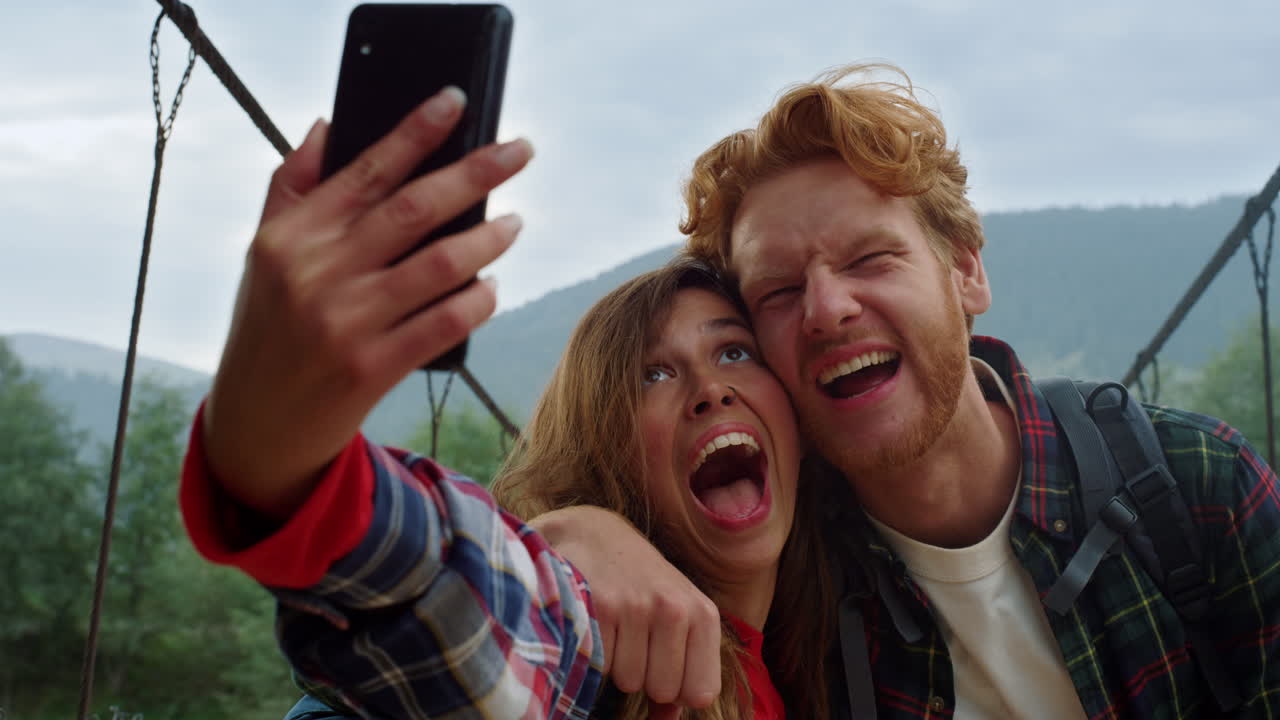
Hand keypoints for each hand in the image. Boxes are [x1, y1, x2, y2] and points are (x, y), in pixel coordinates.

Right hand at [203, 87, 532, 517]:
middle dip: (475, 173)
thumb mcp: (265, 254)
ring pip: (439, 265)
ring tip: (514, 222)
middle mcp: (318, 273)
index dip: (415, 131)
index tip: (456, 101)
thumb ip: (293, 187)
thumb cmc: (270, 326)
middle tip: (520, 151)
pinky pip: (443, 324)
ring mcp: (345, 323)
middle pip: (413, 209)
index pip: (366, 169)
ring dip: (487, 240)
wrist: (259, 423)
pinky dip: (477, 301)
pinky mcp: (372, 368)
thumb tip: (328, 124)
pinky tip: (492, 286)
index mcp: (292, 236)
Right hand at [530, 506, 721, 709]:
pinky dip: (595, 654)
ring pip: (629, 681)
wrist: (594, 536)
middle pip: (663, 691)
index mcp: (702, 614)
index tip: (664, 664)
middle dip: (646, 677)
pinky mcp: (601, 608)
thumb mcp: (675, 618)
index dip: (678, 689)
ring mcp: (637, 606)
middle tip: (635, 639)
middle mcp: (674, 608)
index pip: (701, 692)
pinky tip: (596, 623)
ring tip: (615, 628)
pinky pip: (601, 666)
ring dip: (618, 665)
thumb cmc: (641, 586)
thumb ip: (682, 670)